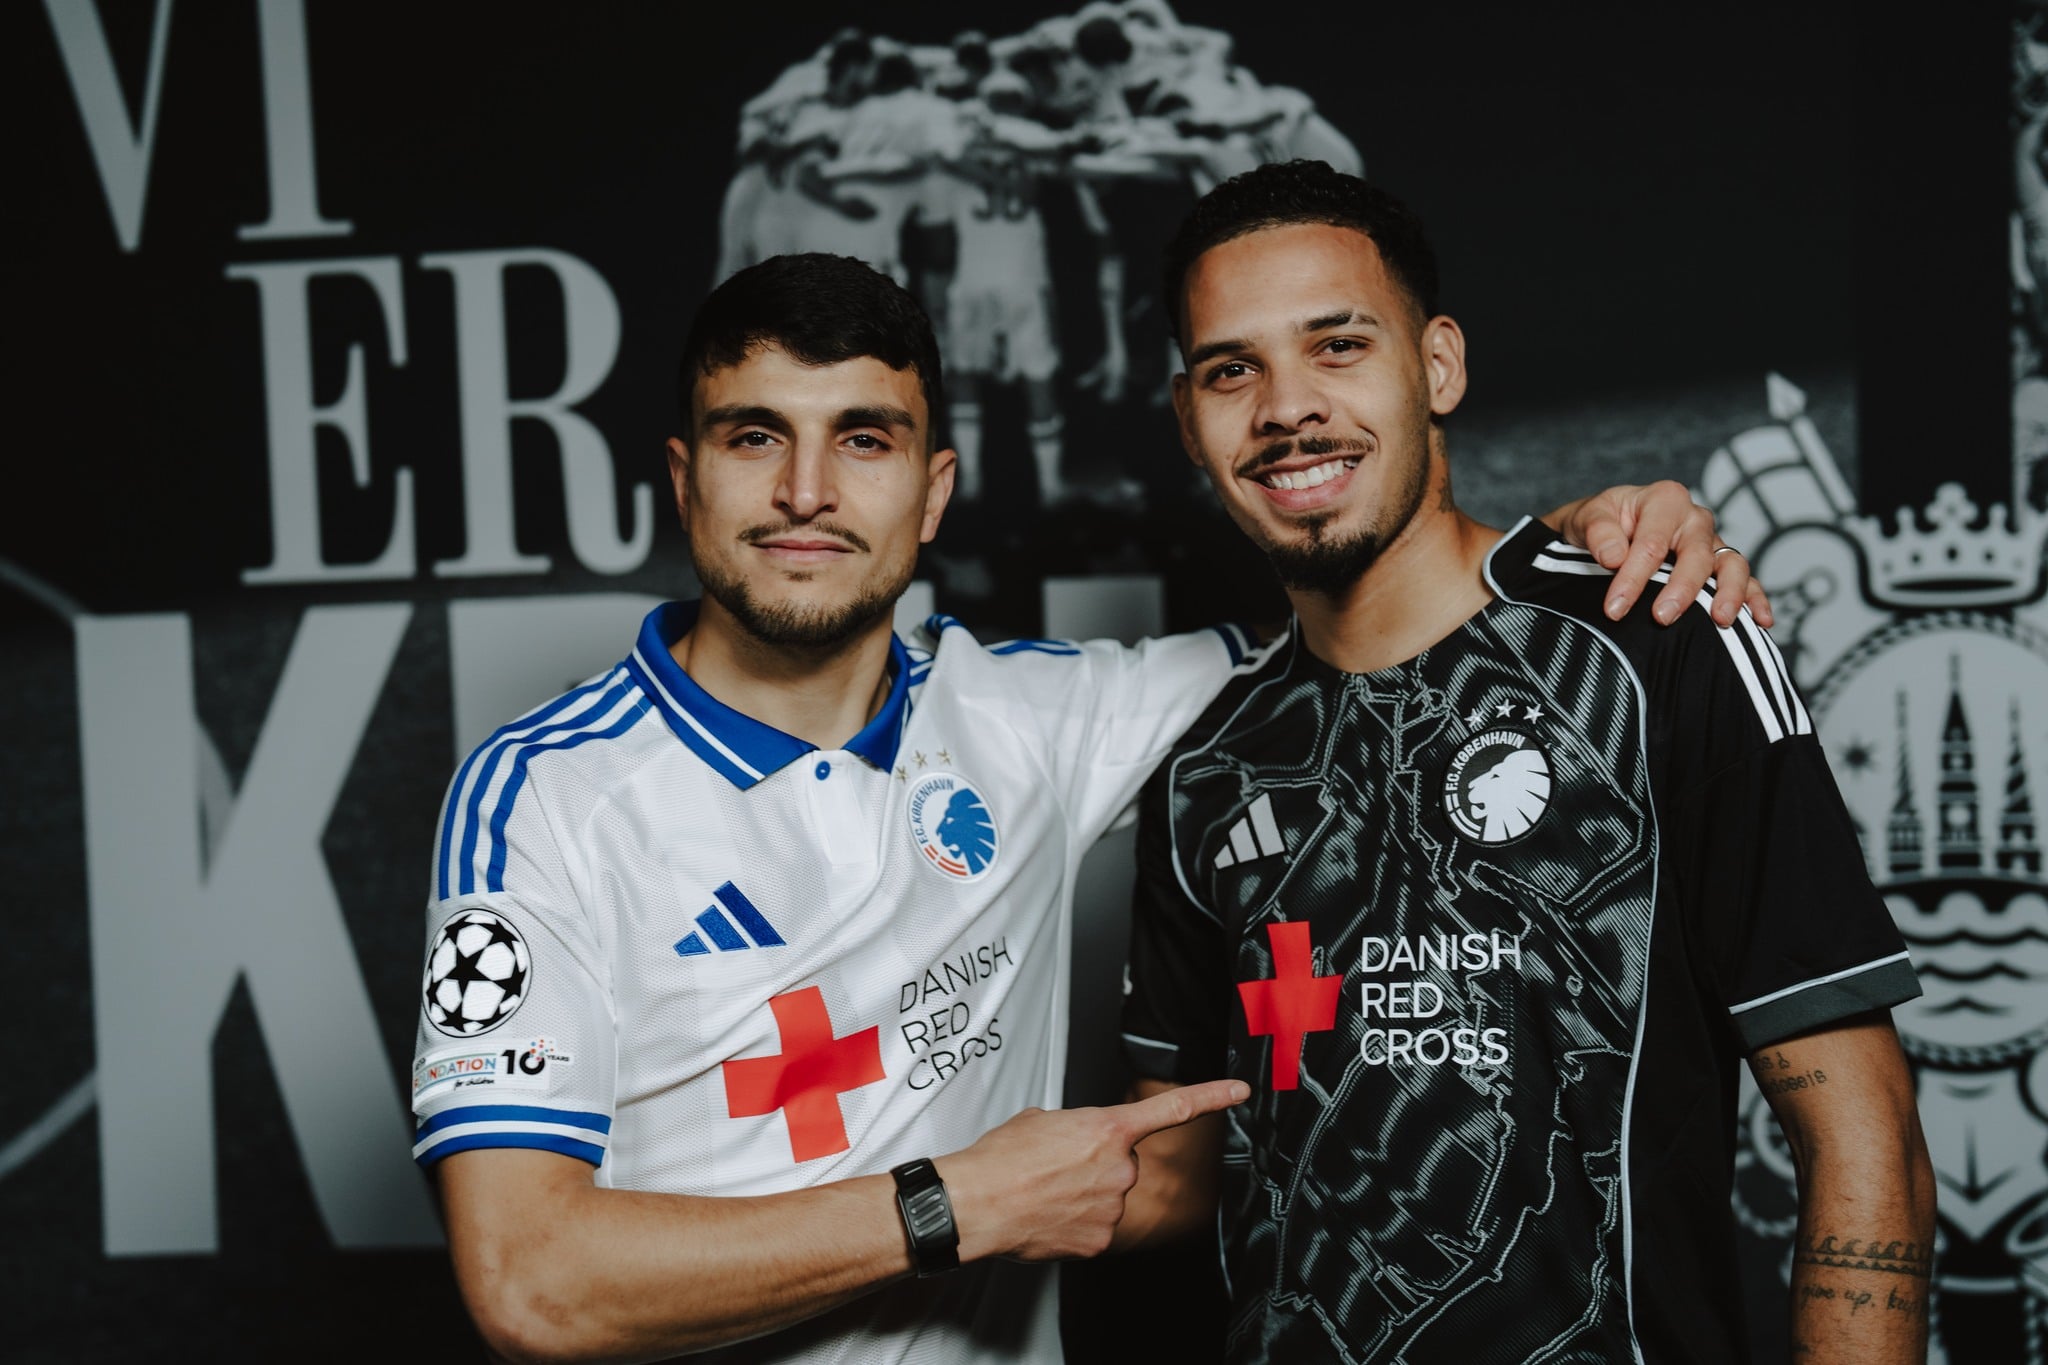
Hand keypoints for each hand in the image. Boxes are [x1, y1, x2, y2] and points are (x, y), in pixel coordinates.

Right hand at [937, 1078, 1247, 1261]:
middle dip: (1096, 1165)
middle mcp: (1118, 1167)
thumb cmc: (1001, 1159)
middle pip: (1122, 1164)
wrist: (978, 1202)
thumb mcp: (1042, 1121)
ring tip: (1045, 1191)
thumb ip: (1076, 1129)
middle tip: (1057, 1168)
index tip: (1240, 1091)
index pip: (1173, 1108)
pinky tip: (1048, 1215)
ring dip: (1084, 1194)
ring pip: (1108, 1197)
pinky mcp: (1100, 1239)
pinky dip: (1075, 1223)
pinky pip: (1096, 1227)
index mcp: (1106, 1128)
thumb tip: (1078, 1146)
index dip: (1212, 1096)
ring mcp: (1112, 1206)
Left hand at [1547, 480, 1773, 627]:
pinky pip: (1745, 580)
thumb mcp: (1587, 518)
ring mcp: (1711, 542)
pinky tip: (1761, 621)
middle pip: (1697, 555)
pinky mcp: (1720, 565)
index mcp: (1665, 500)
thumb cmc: (1599, 522)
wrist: (1607, 529)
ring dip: (1729, 593)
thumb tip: (1614, 557)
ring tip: (1721, 620)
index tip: (1614, 608)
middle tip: (1662, 618)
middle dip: (1682, 589)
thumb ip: (1598, 532)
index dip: (1633, 578)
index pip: (1652, 543)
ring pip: (1731, 565)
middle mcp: (1694, 519)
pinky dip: (1755, 599)